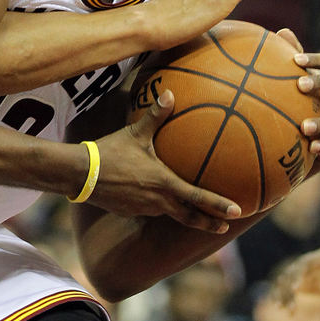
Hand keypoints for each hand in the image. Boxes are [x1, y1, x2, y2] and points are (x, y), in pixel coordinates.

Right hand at [92, 90, 241, 232]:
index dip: (218, 205)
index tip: (237, 212)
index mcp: (163, 182)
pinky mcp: (129, 211)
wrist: (81, 173)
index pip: (197, 197)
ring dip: (180, 213)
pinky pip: (148, 209)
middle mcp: (157, 200)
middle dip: (208, 223)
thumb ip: (155, 115)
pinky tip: (153, 199)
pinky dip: (157, 206)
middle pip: (188, 217)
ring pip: (167, 212)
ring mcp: (143, 208)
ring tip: (189, 210)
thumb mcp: (135, 133)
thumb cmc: (110, 151)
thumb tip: (170, 93)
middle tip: (224, 227)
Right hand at [272, 248, 319, 305]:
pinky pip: (296, 293)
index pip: (303, 265)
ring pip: (291, 283)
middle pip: (292, 274)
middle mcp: (310, 265)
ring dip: (284, 294)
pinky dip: (292, 301)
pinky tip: (290, 312)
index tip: (294, 289)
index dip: (297, 275)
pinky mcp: (310, 286)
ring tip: (280, 307)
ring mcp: (308, 275)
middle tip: (283, 302)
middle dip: (286, 287)